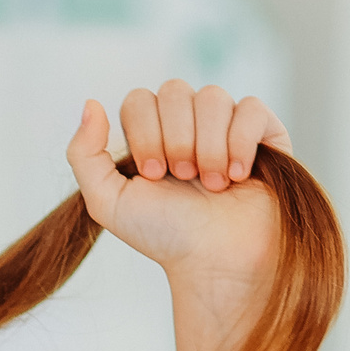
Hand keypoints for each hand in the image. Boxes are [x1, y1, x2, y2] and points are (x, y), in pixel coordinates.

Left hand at [66, 83, 288, 301]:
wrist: (216, 260)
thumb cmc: (164, 235)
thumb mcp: (107, 201)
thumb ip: (84, 154)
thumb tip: (90, 103)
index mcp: (151, 133)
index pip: (139, 99)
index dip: (145, 134)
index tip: (154, 175)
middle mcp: (188, 122)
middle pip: (174, 90)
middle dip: (176, 138)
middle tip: (183, 177)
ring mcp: (226, 125)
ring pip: (213, 96)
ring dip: (208, 146)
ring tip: (213, 184)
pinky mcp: (265, 132)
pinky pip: (251, 108)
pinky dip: (241, 143)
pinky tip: (238, 176)